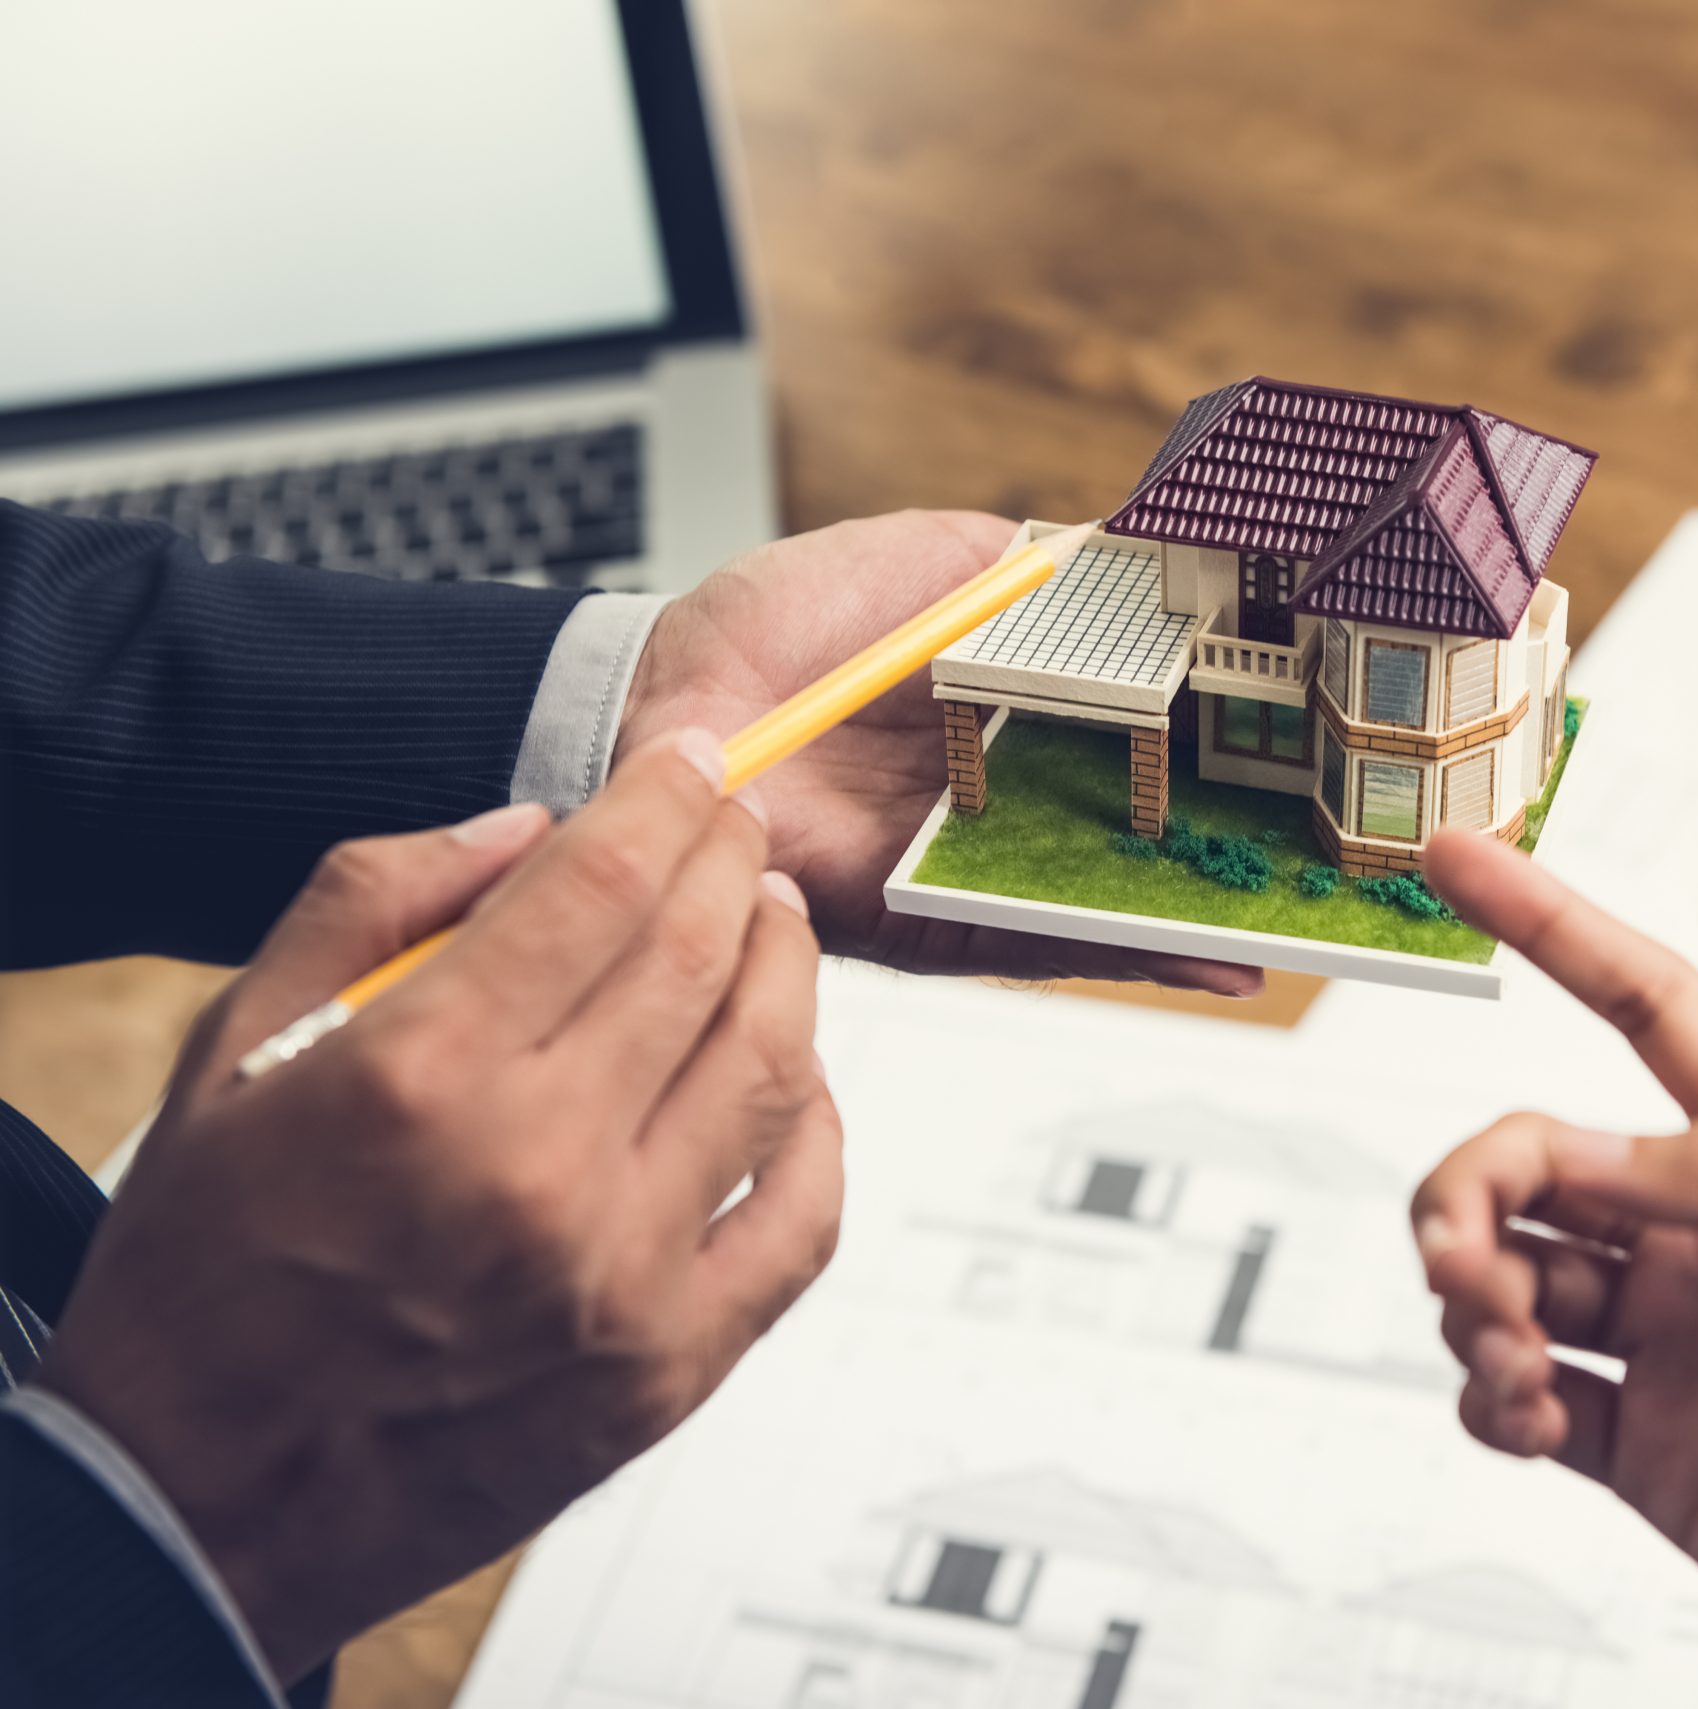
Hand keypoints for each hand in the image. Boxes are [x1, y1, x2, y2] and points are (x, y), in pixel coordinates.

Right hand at [37, 731, 840, 1684]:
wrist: (195, 1504)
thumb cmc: (205, 1276)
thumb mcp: (230, 1052)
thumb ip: (372, 905)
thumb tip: (528, 829)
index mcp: (421, 1078)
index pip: (600, 886)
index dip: (665, 801)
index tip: (692, 765)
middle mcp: (536, 1172)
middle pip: (699, 958)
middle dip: (733, 862)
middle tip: (739, 826)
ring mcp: (619, 1278)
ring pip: (771, 1069)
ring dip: (789, 970)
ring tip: (773, 924)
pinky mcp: (668, 1369)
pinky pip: (800, 1221)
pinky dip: (818, 1130)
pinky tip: (798, 1079)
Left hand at [620, 511, 1260, 993]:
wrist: (664, 710)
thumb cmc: (766, 635)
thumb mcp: (911, 561)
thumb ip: (1010, 564)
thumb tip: (1118, 539)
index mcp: (1009, 711)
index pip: (1138, 731)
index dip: (1218, 740)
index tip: (1306, 738)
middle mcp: (1003, 799)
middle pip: (1143, 827)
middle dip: (1238, 844)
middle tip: (1343, 852)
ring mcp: (973, 866)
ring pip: (1114, 896)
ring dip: (1209, 910)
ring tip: (1310, 918)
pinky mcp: (933, 924)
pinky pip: (1039, 944)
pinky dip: (1126, 954)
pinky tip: (1212, 958)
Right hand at [1410, 832, 1697, 1701]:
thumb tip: (1612, 1152)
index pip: (1650, 1007)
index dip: (1552, 924)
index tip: (1456, 856)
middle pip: (1538, 1158)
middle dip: (1472, 1190)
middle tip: (1459, 1263)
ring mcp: (1669, 1335)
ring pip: (1509, 1272)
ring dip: (1471, 1304)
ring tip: (1512, 1367)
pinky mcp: (1639, 1441)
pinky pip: (1515, 1394)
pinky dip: (1488, 1402)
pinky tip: (1529, 1423)